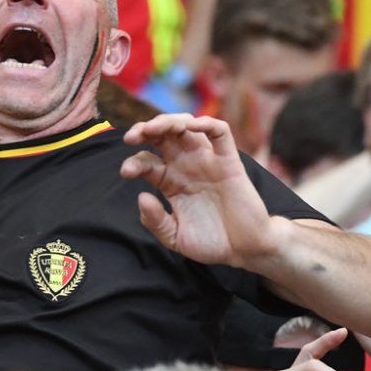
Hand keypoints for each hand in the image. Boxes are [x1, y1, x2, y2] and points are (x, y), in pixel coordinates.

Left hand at [120, 114, 271, 266]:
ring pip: (186, 127)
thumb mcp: (174, 237)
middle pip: (162, 136)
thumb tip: (141, 196)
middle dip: (144, 130)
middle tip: (132, 137)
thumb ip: (156, 221)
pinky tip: (192, 126)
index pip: (145, 160)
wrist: (245, 250)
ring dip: (168, 121)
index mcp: (168, 181)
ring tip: (153, 128)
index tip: (126, 172)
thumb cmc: (210, 242)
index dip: (133, 162)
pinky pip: (221, 134)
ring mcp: (206, 161)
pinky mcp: (229, 162)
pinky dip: (208, 124)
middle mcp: (184, 166)